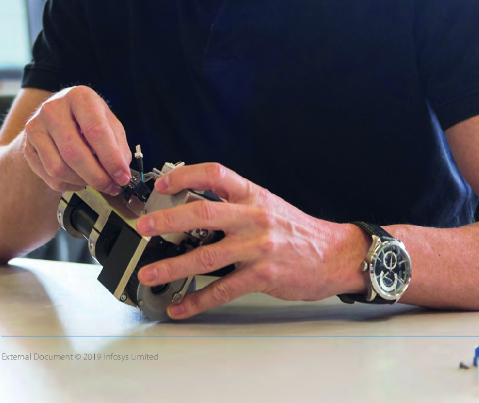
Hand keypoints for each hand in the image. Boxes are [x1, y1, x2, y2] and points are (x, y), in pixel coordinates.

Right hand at [21, 85, 131, 194]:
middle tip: (112, 187)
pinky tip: (79, 178)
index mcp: (79, 97)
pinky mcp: (27, 147)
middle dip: (97, 176)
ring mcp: (36, 128)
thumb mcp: (106, 120)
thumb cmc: (85, 118)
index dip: (111, 158)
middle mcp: (53, 109)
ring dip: (82, 181)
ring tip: (95, 180)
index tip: (122, 176)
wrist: (54, 116)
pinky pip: (49, 176)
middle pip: (74, 153)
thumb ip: (117, 143)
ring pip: (59, 168)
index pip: (96, 131)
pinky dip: (69, 184)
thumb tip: (122, 171)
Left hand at [135, 163, 366, 318]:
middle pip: (203, 212)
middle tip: (144, 226)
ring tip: (151, 273)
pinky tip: (182, 305)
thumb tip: (194, 209)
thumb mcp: (267, 206)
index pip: (216, 174)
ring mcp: (257, 247)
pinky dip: (198, 300)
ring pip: (206, 255)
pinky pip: (223, 290)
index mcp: (253, 195)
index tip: (163, 183)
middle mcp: (253, 217)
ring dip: (173, 266)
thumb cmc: (297, 230)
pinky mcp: (262, 275)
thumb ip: (236, 206)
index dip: (186, 174)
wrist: (334, 254)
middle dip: (168, 220)